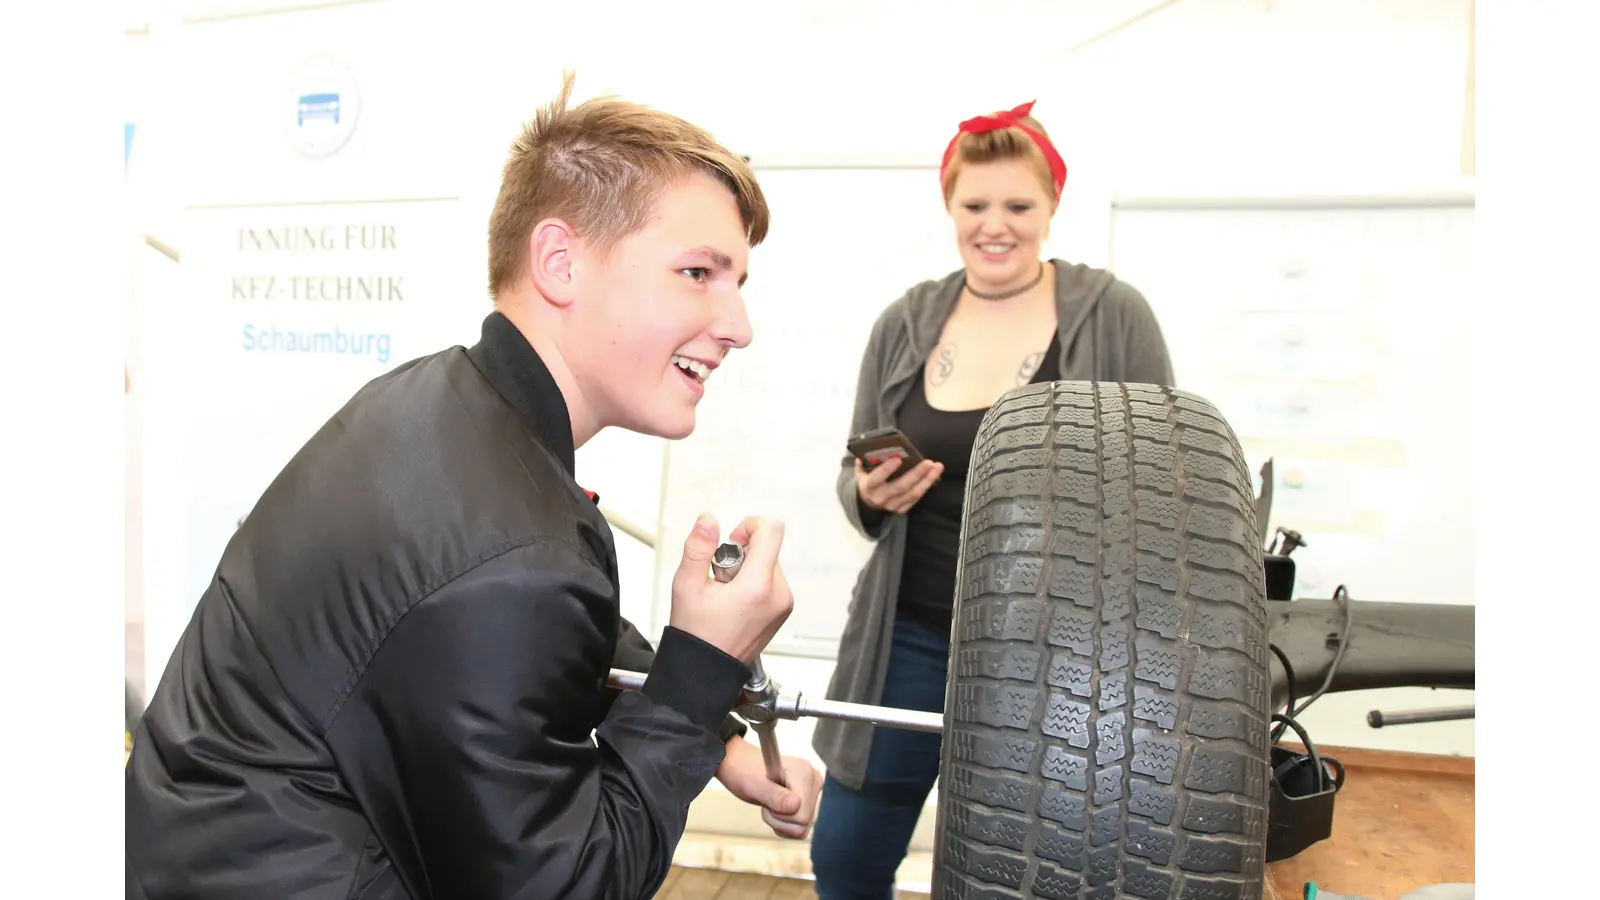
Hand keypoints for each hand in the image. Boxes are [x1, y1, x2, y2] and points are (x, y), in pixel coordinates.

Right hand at [669, 514, 793, 663]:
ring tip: (725, 595)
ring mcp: (783, 604)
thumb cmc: (696, 636)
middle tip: (719, 580)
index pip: (772, 530)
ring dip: (746, 569)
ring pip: (768, 563)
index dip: (749, 525)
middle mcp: (778, 594)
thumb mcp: (687, 586)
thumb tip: (708, 520)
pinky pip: (770, 581)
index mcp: (758, 586)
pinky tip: (734, 603)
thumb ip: (698, 548)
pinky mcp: (782, 610)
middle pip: (767, 548)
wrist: (706, 672)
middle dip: (740, 554)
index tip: (731, 541)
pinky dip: (753, 583)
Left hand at [714, 735, 820, 839]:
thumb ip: (774, 795)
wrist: (743, 768)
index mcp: (804, 772)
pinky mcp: (808, 804)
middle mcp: (813, 782)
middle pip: (804, 822)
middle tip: (767, 801)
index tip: (768, 798)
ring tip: (770, 803)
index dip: (781, 814)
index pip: (803, 814)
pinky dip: (784, 825)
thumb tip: (795, 805)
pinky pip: (800, 829)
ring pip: (802, 828)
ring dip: (780, 822)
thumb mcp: (754, 784)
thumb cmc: (746, 772)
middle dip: (780, 818)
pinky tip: (776, 810)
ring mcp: (812, 793)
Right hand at [855, 456, 942, 513]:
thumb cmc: (867, 483)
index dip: (887, 469)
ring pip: (912, 493)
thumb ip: (864, 462)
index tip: (898, 458)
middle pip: (901, 486)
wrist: (867, 504)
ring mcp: (892, 505)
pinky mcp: (901, 509)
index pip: (877, 478)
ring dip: (927, 480)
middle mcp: (880, 498)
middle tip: (928, 462)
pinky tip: (934, 476)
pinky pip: (916, 498)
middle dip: (916, 474)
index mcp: (869, 487)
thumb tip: (867, 451)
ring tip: (937, 467)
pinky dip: (926, 486)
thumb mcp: (862, 473)